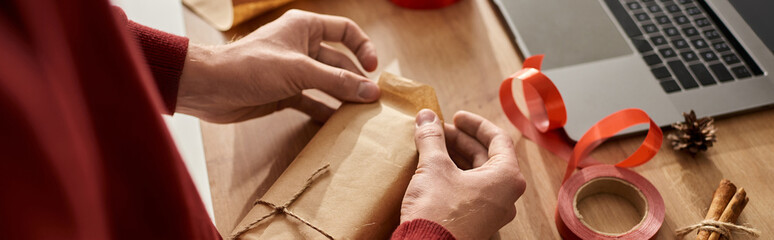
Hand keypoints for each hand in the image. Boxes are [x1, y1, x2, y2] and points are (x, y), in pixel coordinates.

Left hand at [177, 10, 379, 122]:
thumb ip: (337, 82)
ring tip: (360, 114)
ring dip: (342, 97)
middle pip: (339, 61)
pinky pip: (312, 101)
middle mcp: (301, 47)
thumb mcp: (299, 71)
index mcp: (305, 27)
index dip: (362, 47)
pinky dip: (324, 112)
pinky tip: (337, 125)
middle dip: (355, 79)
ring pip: (326, 83)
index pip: (344, 31)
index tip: (373, 69)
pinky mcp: (284, 93)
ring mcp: (293, 71)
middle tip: (372, 101)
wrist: (210, 88)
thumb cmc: (250, 67)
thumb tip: (370, 91)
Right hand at [400, 109, 526, 239]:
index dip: (475, 124)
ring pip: (477, 174)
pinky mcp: (476, 221)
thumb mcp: (433, 167)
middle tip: (437, 130)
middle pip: (486, 156)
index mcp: (506, 177)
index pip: (498, 139)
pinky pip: (470, 190)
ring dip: (455, 157)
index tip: (456, 116)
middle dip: (460, 140)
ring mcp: (492, 211)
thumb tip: (426, 117)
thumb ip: (432, 138)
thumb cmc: (437, 211)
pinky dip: (455, 175)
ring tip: (433, 147)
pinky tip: (434, 170)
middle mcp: (505, 195)